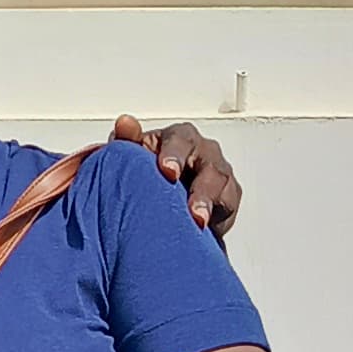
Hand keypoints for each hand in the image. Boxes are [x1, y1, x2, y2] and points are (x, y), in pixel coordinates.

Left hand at [112, 111, 240, 241]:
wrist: (160, 198)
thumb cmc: (148, 169)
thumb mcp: (133, 154)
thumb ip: (128, 139)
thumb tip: (125, 124)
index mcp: (178, 138)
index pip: (179, 140)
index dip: (174, 155)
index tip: (167, 170)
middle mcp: (202, 151)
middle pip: (208, 164)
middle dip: (201, 187)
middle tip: (191, 206)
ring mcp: (218, 173)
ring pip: (221, 185)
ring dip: (209, 203)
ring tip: (198, 221)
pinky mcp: (228, 196)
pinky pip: (228, 205)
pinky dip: (218, 217)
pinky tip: (205, 228)